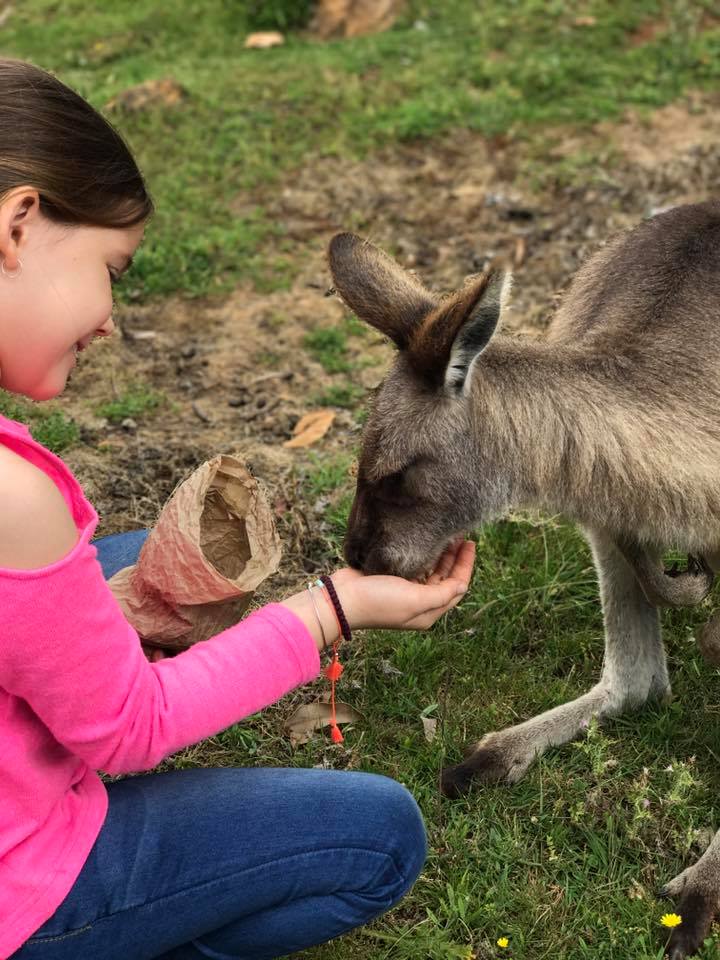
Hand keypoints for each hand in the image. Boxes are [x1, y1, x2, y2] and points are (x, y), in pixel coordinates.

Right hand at [332, 538, 474, 630]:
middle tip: (460, 534)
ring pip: (431, 571)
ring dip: (441, 555)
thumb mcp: (416, 599)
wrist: (342, 598)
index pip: (456, 588)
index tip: (470, 543)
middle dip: (455, 558)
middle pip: (445, 578)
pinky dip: (424, 555)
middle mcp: (419, 603)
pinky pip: (415, 566)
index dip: (465, 566)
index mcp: (428, 612)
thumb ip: (443, 593)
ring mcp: (405, 591)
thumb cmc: (379, 601)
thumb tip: (463, 585)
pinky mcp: (391, 579)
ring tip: (447, 535)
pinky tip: (426, 542)